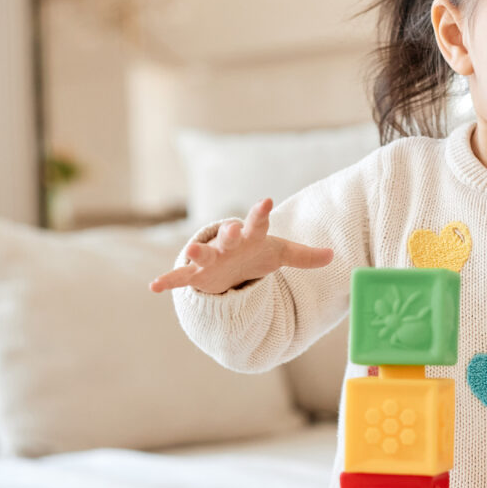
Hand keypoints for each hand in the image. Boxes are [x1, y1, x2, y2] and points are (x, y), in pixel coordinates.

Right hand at [148, 198, 333, 294]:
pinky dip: (168, 281)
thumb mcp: (280, 254)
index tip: (266, 201)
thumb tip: (333, 256)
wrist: (230, 267)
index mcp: (250, 236)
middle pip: (229, 237)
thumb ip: (305, 256)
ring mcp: (211, 259)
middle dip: (229, 233)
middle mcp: (228, 245)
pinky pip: (181, 278)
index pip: (258, 222)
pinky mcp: (198, 275)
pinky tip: (153, 286)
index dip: (261, 213)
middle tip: (231, 228)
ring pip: (203, 254)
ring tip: (192, 252)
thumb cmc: (256, 255)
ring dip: (197, 254)